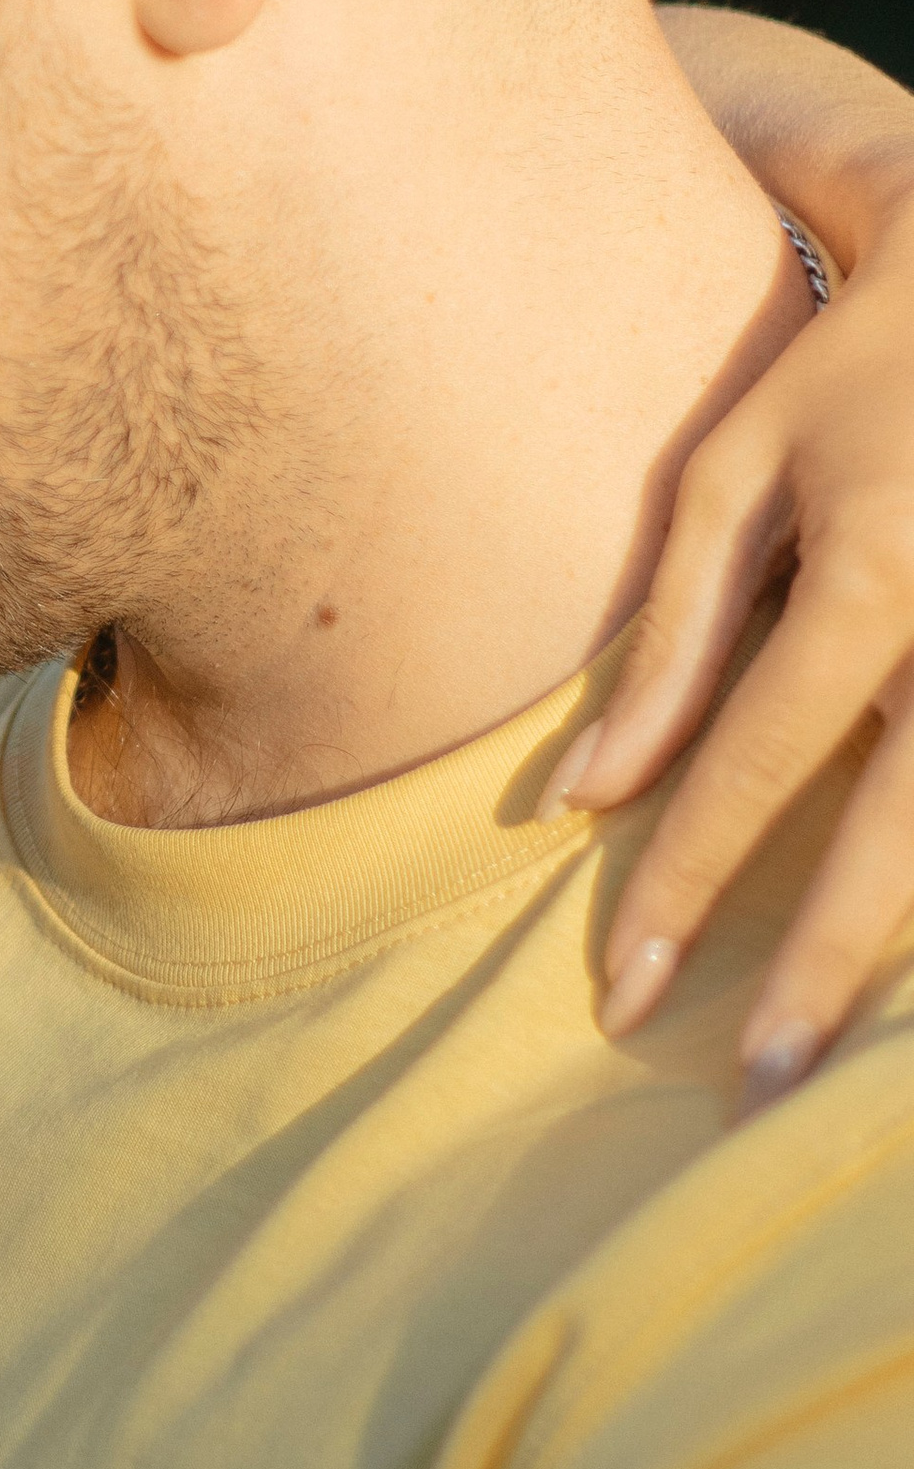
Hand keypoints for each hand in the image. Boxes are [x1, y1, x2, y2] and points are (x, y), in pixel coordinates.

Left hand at [549, 201, 913, 1105]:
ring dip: (906, 955)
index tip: (626, 993)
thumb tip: (586, 790)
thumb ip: (669, 629)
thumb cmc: (856, 375)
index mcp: (877, 566)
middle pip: (906, 836)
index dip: (691, 880)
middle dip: (830, 976)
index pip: (765, 758)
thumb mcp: (739, 464)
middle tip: (753, 1093)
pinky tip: (898, 982)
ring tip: (834, 1065)